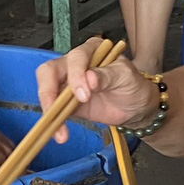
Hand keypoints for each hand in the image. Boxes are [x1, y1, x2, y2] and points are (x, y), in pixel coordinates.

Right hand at [37, 40, 158, 143]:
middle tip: (57, 110)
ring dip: (49, 111)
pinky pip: (54, 110)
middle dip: (50, 91)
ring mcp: (67, 83)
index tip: (83, 95)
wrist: (136, 107)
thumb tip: (89, 78)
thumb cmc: (132, 85)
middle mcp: (74, 64)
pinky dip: (54, 123)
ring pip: (47, 91)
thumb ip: (107, 75)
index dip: (75, 76)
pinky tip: (60, 134)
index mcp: (90, 50)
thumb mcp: (125, 77)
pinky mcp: (65, 103)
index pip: (75, 58)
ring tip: (59, 131)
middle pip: (49, 71)